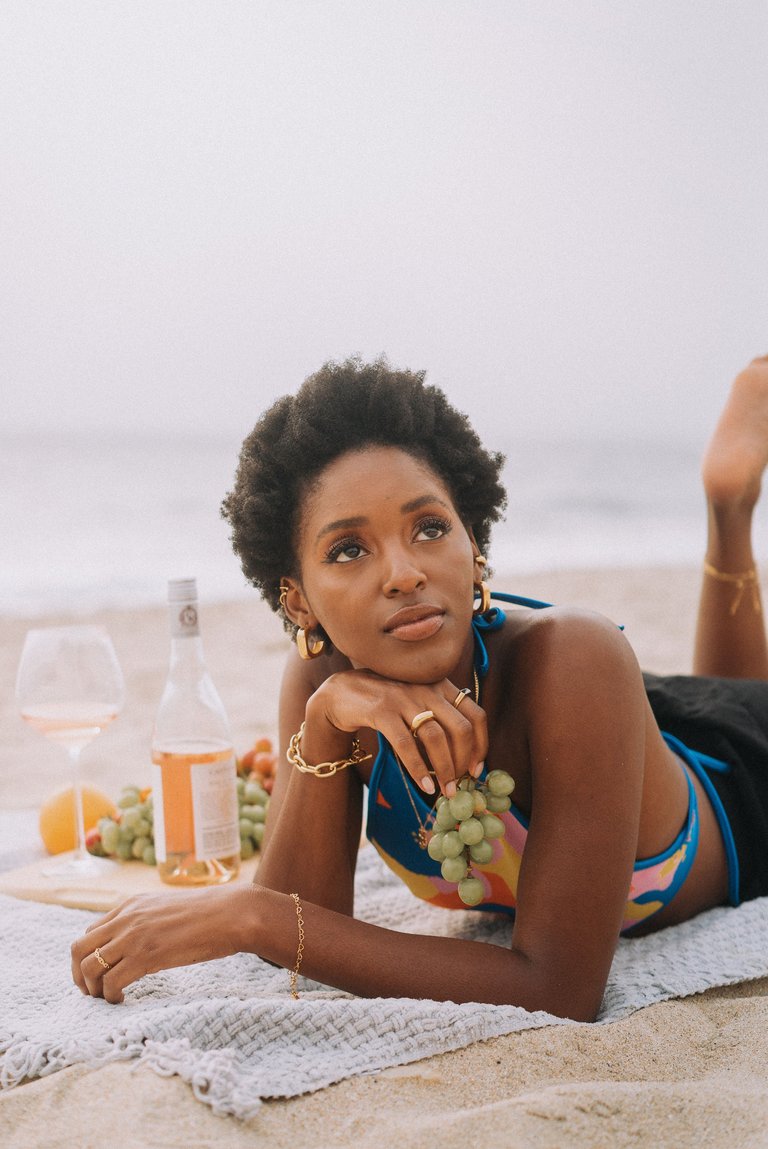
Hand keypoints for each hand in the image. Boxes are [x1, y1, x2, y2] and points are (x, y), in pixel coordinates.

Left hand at [70, 884, 252, 1002]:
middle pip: (79, 949)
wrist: (231, 913)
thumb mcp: (168, 909)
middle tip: (93, 992)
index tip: (98, 975)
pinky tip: (123, 1000)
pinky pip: (111, 982)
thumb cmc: (209, 914)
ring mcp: (134, 937)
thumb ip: (148, 920)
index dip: (88, 957)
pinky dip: (110, 996)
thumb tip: (143, 942)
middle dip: (79, 975)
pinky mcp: (146, 956)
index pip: (90, 932)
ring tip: (108, 999)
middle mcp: (126, 918)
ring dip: (93, 989)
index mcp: (131, 905)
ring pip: (90, 967)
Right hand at [307, 669, 487, 796]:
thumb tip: (465, 757)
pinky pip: (406, 744)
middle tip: (459, 784)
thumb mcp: (418, 702)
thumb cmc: (386, 703)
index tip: (476, 768)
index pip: (475, 714)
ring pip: (436, 737)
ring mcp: (404, 697)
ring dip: (444, 769)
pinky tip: (424, 785)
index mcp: (440, 686)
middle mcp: (426, 688)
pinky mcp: (381, 710)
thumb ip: (439, 718)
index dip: (481, 744)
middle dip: (463, 762)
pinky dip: (418, 768)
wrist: (341, 693)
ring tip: (445, 791)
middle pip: (461, 728)